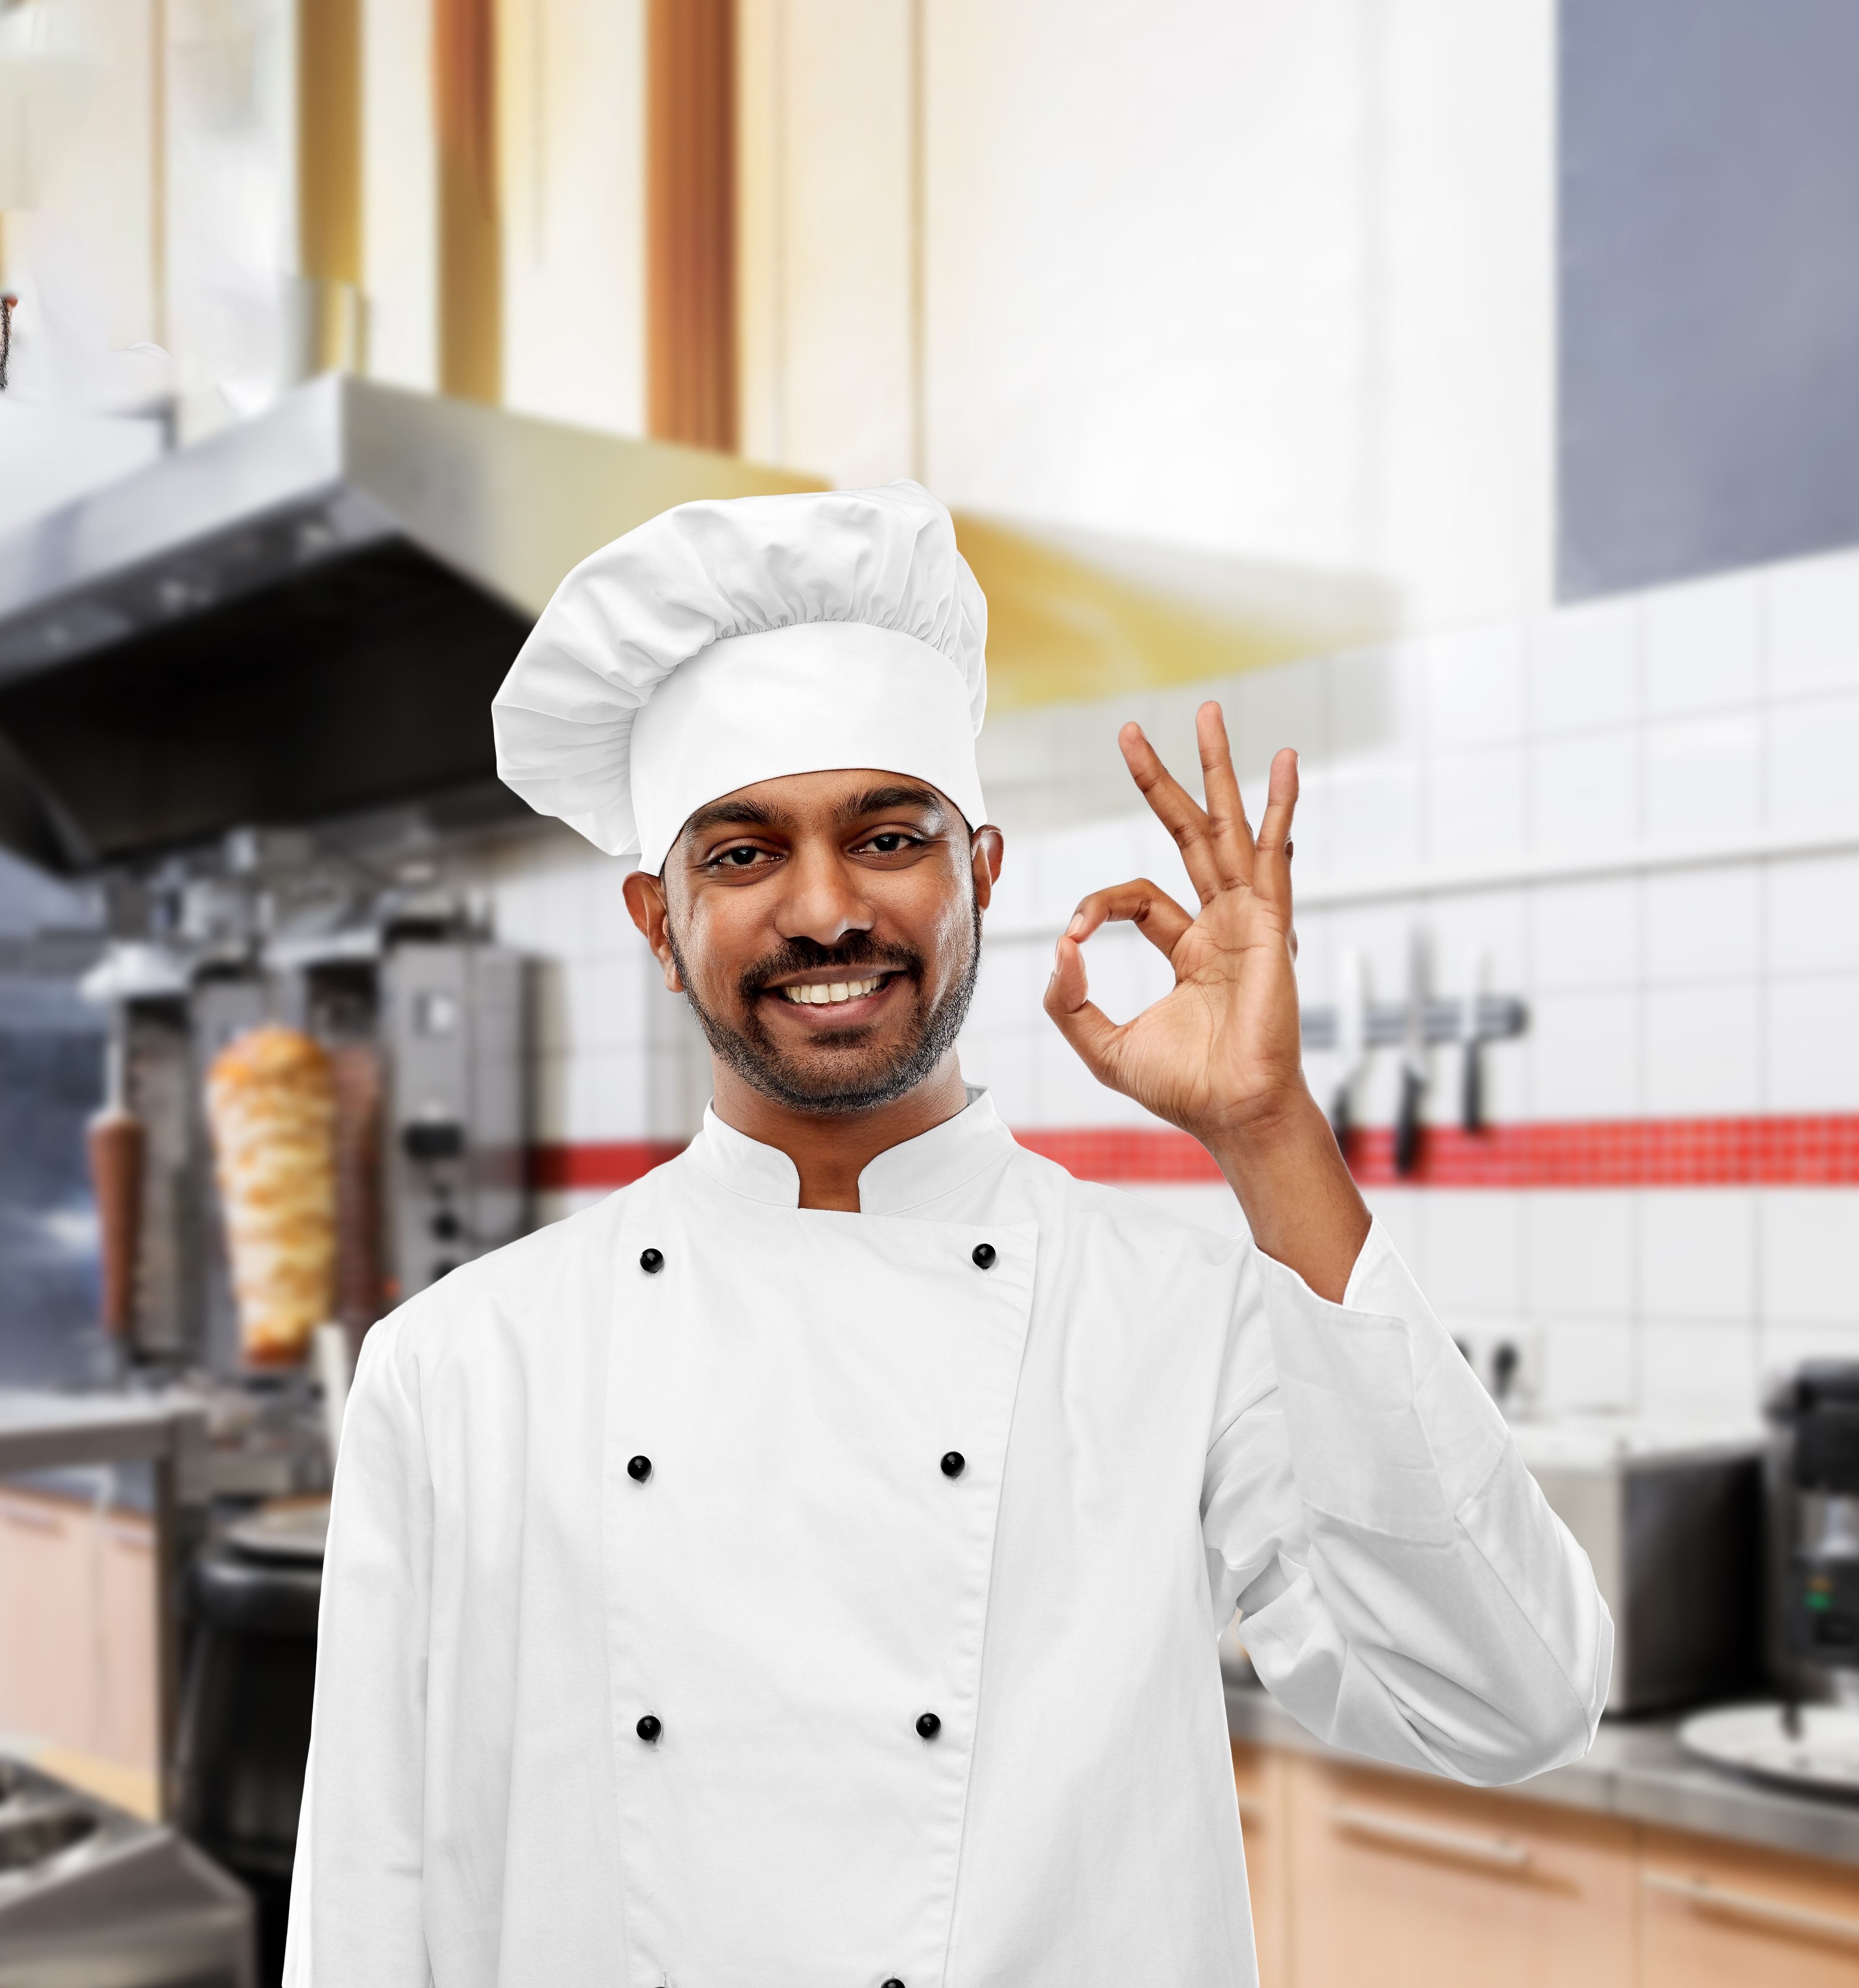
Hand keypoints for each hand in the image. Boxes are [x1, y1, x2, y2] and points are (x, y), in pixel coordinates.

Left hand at [1043, 703, 1305, 1145]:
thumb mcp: (1102, 1043)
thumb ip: (1069, 1001)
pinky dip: (1279, 808)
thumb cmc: (1182, 1088)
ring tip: (1208, 713)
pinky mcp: (1270, 925)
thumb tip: (1057, 949)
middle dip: (1161, 782)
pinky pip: (1272, 856)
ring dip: (1217, 770)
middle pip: (1188, 835)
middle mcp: (1221, 924)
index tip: (1072, 935)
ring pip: (1227, 828)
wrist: (1232, 1114)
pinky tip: (1285, 764)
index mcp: (1189, 948)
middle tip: (1131, 731)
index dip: (1096, 905)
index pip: (1136, 898)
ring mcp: (1249, 919)